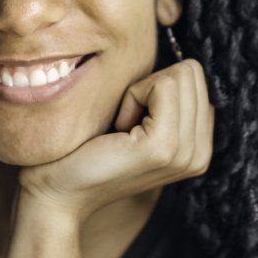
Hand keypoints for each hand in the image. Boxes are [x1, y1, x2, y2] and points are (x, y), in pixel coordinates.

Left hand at [15, 57, 212, 225]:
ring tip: (121, 129)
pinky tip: (117, 128)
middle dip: (151, 87)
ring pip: (179, 76)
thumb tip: (180, 63)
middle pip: (192, 73)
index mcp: (199, 148)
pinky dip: (133, 96)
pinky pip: (163, 85)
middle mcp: (200, 154)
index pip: (197, 80)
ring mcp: (185, 152)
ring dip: (141, 92)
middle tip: (124, 124)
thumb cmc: (87, 152)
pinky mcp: (163, 146)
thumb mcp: (139, 124)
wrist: (58, 193)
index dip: (156, 88)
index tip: (131, 121)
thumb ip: (167, 102)